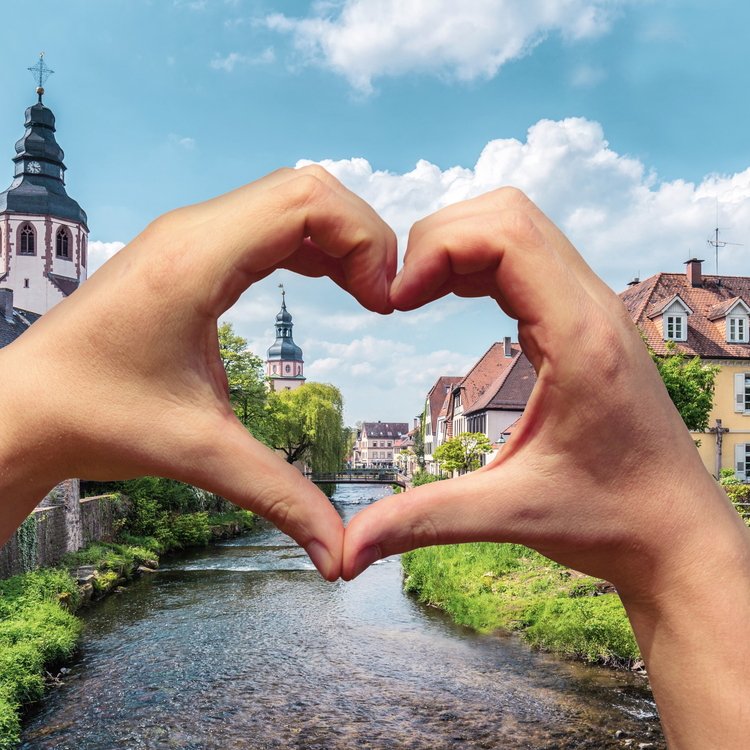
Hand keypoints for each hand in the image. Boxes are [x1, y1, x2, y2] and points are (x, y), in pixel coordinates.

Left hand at [0, 166, 395, 579]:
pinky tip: (331, 286)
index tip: (383, 306)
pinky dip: (313, 246)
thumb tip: (341, 558)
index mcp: (196, 262)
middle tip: (383, 303)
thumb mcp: (200, 456)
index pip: (308, 200)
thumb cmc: (96, 421)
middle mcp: (192, 232)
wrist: (26, 408)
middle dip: (364, 238)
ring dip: (340, 240)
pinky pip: (268, 222)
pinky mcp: (190, 251)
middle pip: (310, 189)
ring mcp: (189, 236)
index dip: (366, 242)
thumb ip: (281, 500)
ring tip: (367, 297)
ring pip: (291, 199)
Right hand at [342, 187, 749, 747]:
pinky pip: (528, 259)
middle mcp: (592, 307)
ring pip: (519, 227)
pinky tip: (450, 298)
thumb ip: (421, 521)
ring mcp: (593, 310)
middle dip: (439, 238)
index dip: (435, 248)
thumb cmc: (612, 521)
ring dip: (458, 246)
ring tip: (416, 295)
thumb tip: (345, 551)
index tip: (395, 302)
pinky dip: (478, 263)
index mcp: (579, 337)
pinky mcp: (585, 321)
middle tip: (399, 297)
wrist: (677, 533)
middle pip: (508, 213)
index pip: (506, 233)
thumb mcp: (510, 515)